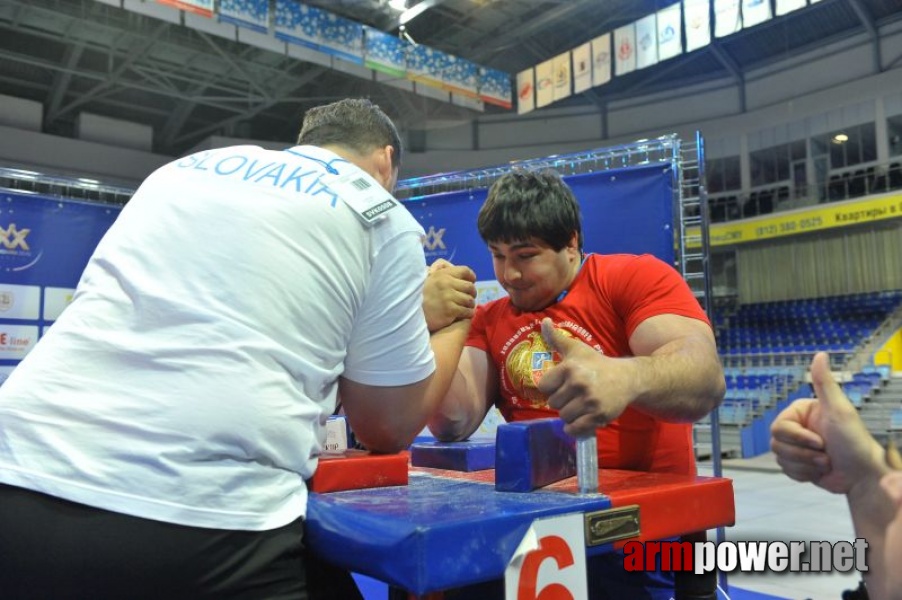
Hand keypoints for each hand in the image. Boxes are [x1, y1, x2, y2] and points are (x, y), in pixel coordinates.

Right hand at [422, 261, 476, 332]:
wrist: (412, 314)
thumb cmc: (421, 295)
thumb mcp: (429, 277)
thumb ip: (439, 268)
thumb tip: (450, 265)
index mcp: (442, 274)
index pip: (465, 271)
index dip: (470, 277)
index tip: (471, 281)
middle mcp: (446, 283)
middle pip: (470, 287)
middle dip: (472, 293)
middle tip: (468, 298)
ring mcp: (448, 297)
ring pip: (470, 300)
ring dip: (469, 305)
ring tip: (465, 307)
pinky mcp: (450, 310)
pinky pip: (467, 311)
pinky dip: (467, 313)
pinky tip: (462, 314)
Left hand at [536, 318, 633, 437]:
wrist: (627, 378)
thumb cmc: (597, 363)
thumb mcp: (576, 349)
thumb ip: (556, 338)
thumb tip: (544, 321)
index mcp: (570, 368)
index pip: (544, 387)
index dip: (552, 387)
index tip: (563, 384)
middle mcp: (579, 384)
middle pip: (553, 403)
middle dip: (561, 401)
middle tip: (573, 395)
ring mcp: (589, 401)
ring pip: (563, 416)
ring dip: (569, 414)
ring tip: (579, 406)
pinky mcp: (598, 416)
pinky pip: (575, 428)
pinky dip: (575, 428)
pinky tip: (580, 420)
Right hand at [770, 352, 883, 494]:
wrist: (862, 476)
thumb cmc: (854, 442)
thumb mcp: (839, 409)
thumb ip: (824, 382)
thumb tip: (820, 354)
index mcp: (801, 413)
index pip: (779, 427)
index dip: (798, 438)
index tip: (819, 441)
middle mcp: (797, 428)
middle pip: (776, 443)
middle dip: (803, 453)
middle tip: (825, 453)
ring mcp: (796, 447)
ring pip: (780, 458)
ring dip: (805, 464)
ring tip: (825, 462)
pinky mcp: (798, 465)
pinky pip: (786, 471)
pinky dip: (803, 474)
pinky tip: (819, 471)